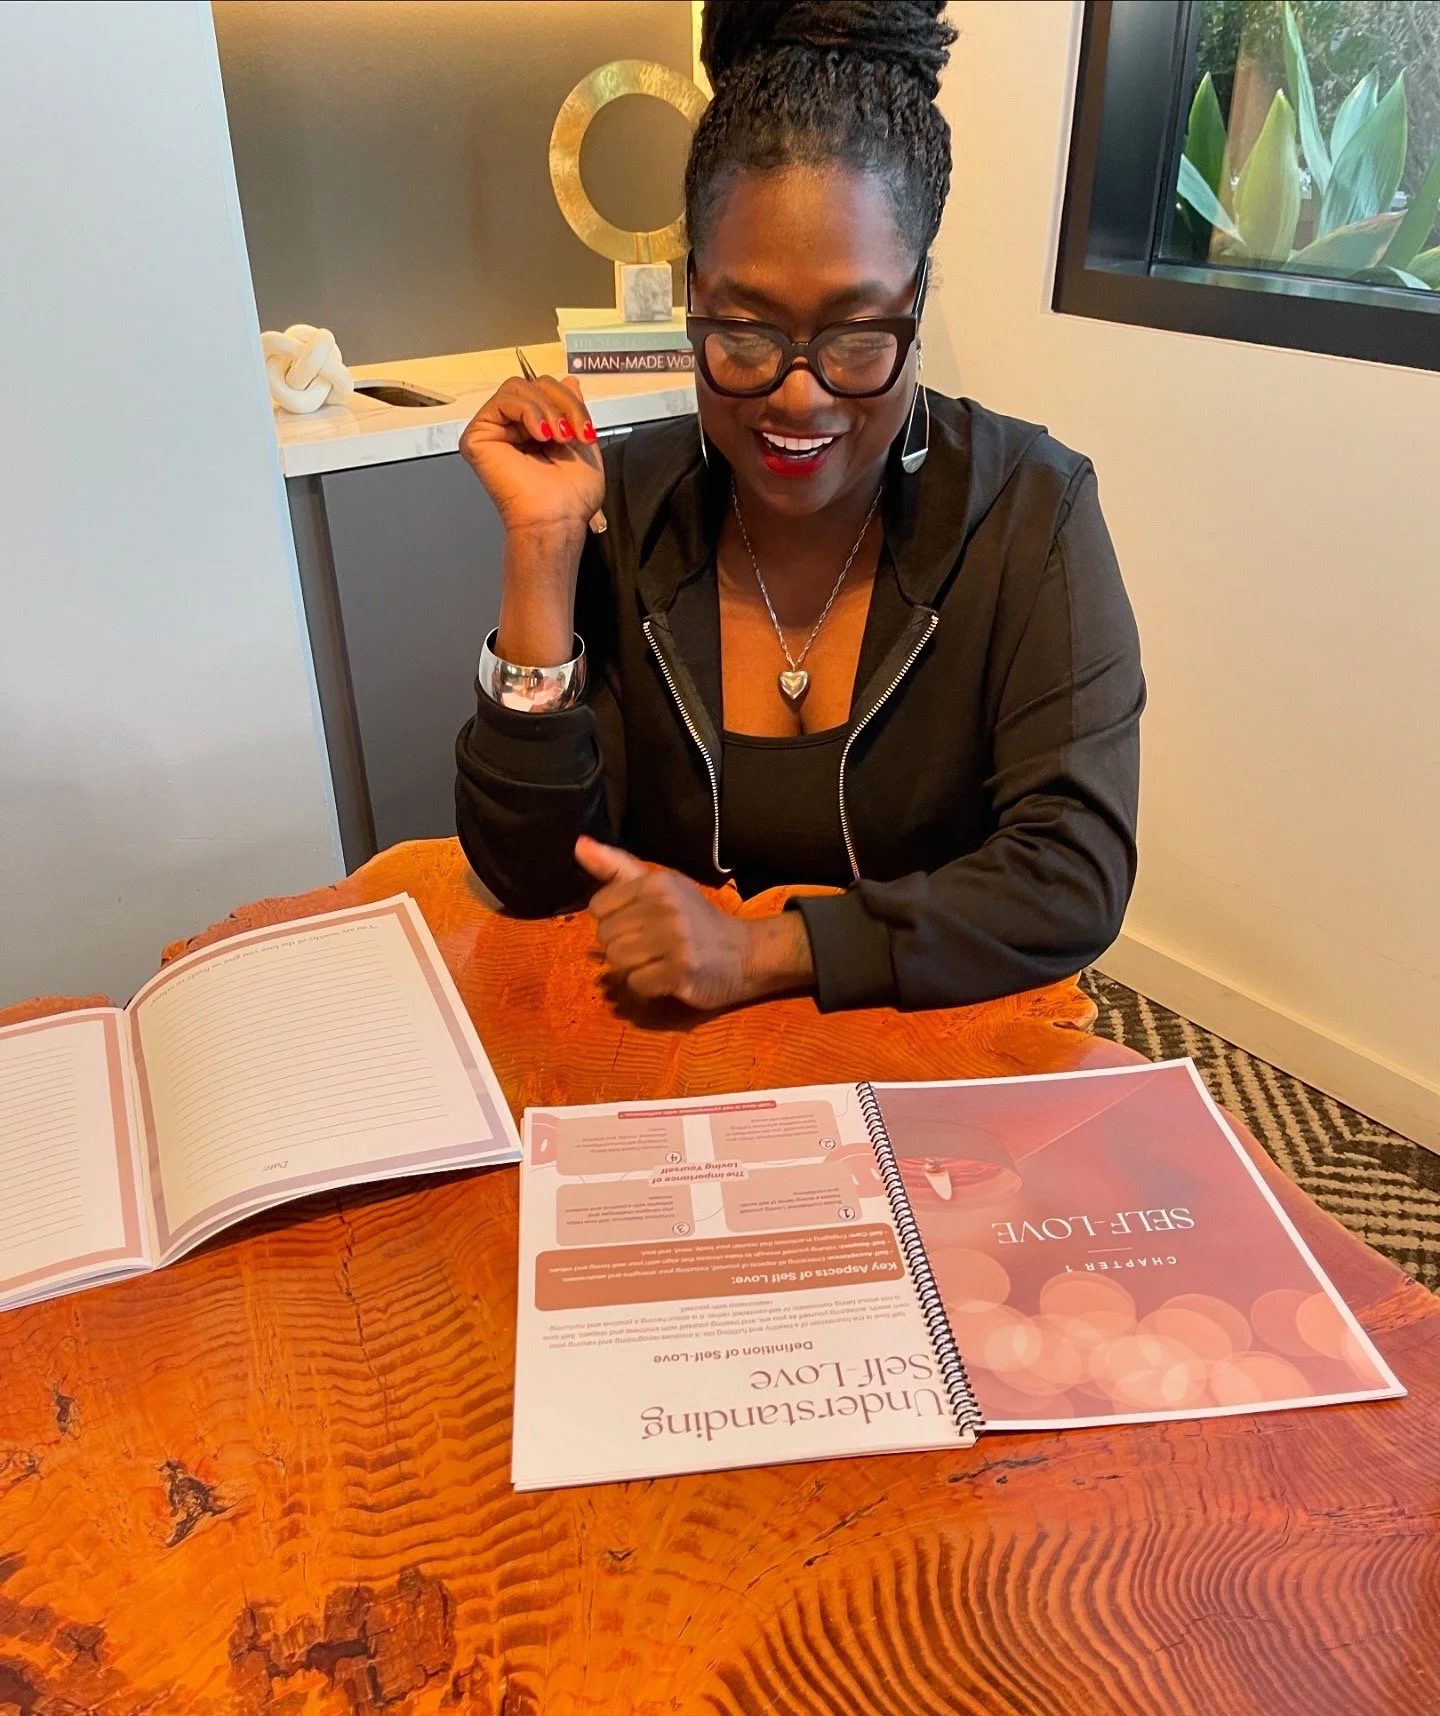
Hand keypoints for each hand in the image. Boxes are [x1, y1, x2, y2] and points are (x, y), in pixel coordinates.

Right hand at [460, 373, 604, 537]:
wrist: (556, 520)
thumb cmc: (569, 499)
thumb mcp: (584, 443)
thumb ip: (575, 410)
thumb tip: (569, 380)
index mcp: (534, 430)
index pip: (547, 391)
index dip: (570, 403)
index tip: (586, 431)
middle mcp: (512, 429)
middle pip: (533, 384)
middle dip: (562, 404)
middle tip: (572, 433)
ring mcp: (494, 431)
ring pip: (519, 387)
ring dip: (547, 408)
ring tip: (557, 437)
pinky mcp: (478, 436)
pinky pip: (503, 399)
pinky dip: (528, 411)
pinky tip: (540, 435)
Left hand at [576, 837, 814, 1010]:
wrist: (746, 954)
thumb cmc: (696, 919)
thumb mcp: (659, 886)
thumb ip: (615, 867)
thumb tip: (578, 844)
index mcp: (656, 882)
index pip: (599, 907)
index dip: (615, 920)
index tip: (641, 923)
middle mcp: (664, 906)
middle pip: (605, 937)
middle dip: (623, 946)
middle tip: (653, 946)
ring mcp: (674, 939)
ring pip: (617, 961)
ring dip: (634, 968)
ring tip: (658, 962)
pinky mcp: (680, 971)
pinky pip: (636, 985)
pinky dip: (648, 987)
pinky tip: (667, 978)